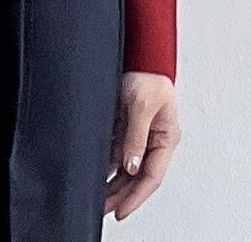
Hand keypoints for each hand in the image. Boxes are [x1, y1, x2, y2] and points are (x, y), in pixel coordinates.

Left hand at [105, 70, 181, 219]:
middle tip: (104, 208)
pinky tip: (97, 172)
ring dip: (113, 181)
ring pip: (126, 166)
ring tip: (98, 196)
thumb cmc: (146, 74)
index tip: (121, 209)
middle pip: (137, 175)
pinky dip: (108, 163)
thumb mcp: (140, 104)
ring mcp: (139, 134)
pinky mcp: (126, 125)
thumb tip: (130, 165)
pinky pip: (117, 151)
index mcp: (165, 137)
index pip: (151, 175)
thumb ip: (135, 135)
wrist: (138, 54)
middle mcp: (153, 139)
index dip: (136, 195)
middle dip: (121, 194)